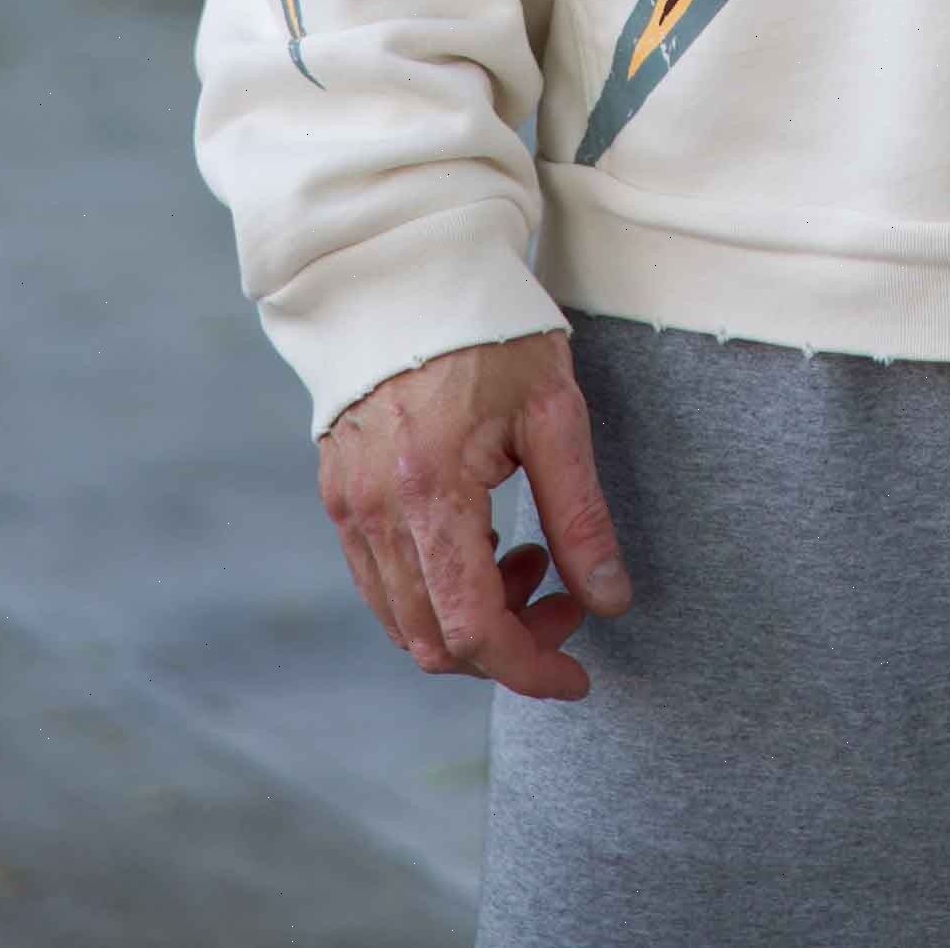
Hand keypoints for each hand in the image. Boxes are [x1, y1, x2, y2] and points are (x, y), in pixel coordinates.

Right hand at [318, 331, 631, 700]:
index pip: (472, 628)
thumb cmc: (492, 332)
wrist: (411, 273)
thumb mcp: (554, 412)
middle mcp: (375, 510)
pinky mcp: (339, 495)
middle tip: (565, 601)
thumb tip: (610, 601)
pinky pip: (381, 582)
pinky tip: (483, 543)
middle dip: (507, 646)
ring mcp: (348, 506)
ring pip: (402, 621)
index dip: (528, 668)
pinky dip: (435, 591)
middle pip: (432, 640)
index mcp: (431, 490)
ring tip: (529, 561)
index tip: (577, 674)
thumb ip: (580, 514)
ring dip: (470, 621)